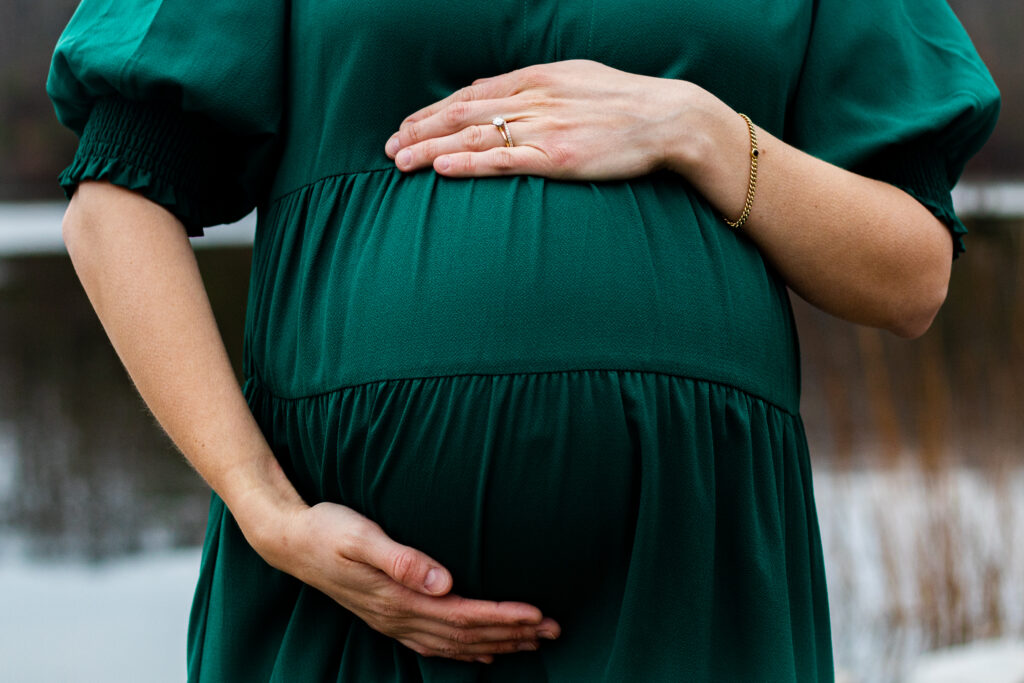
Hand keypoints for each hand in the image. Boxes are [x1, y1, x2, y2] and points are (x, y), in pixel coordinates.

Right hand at [251, 502, 560, 662]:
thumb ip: (401, 558)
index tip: (539, 615)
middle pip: (466, 635)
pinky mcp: (388, 616)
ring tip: (533, 642)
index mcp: (398, 598)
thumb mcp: (360, 535)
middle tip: (555, 630)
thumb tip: (443, 580)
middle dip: (512, 634)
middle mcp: (399, 616)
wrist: (290, 541)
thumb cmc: (328, 529)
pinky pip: (434, 645)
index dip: (503, 617)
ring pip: (455, 643)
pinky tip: (482, 652)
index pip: (463, 615)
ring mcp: (393, 621)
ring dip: (496, 643)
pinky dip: (465, 651)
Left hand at [385, 59, 721, 180]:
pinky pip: (502, 161)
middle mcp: (532, 99)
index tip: (407, 125)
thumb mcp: (576, 78)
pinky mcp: (556, 157)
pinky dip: (467, 164)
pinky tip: (441, 170)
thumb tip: (495, 93)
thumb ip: (535, 87)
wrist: (666, 117)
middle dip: (420, 131)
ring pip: (473, 138)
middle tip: (389, 147)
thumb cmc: (624, 101)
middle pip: (461, 115)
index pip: (471, 94)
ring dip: (431, 149)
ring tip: (399, 161)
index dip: (433, 111)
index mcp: (536, 78)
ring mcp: (543, 128)